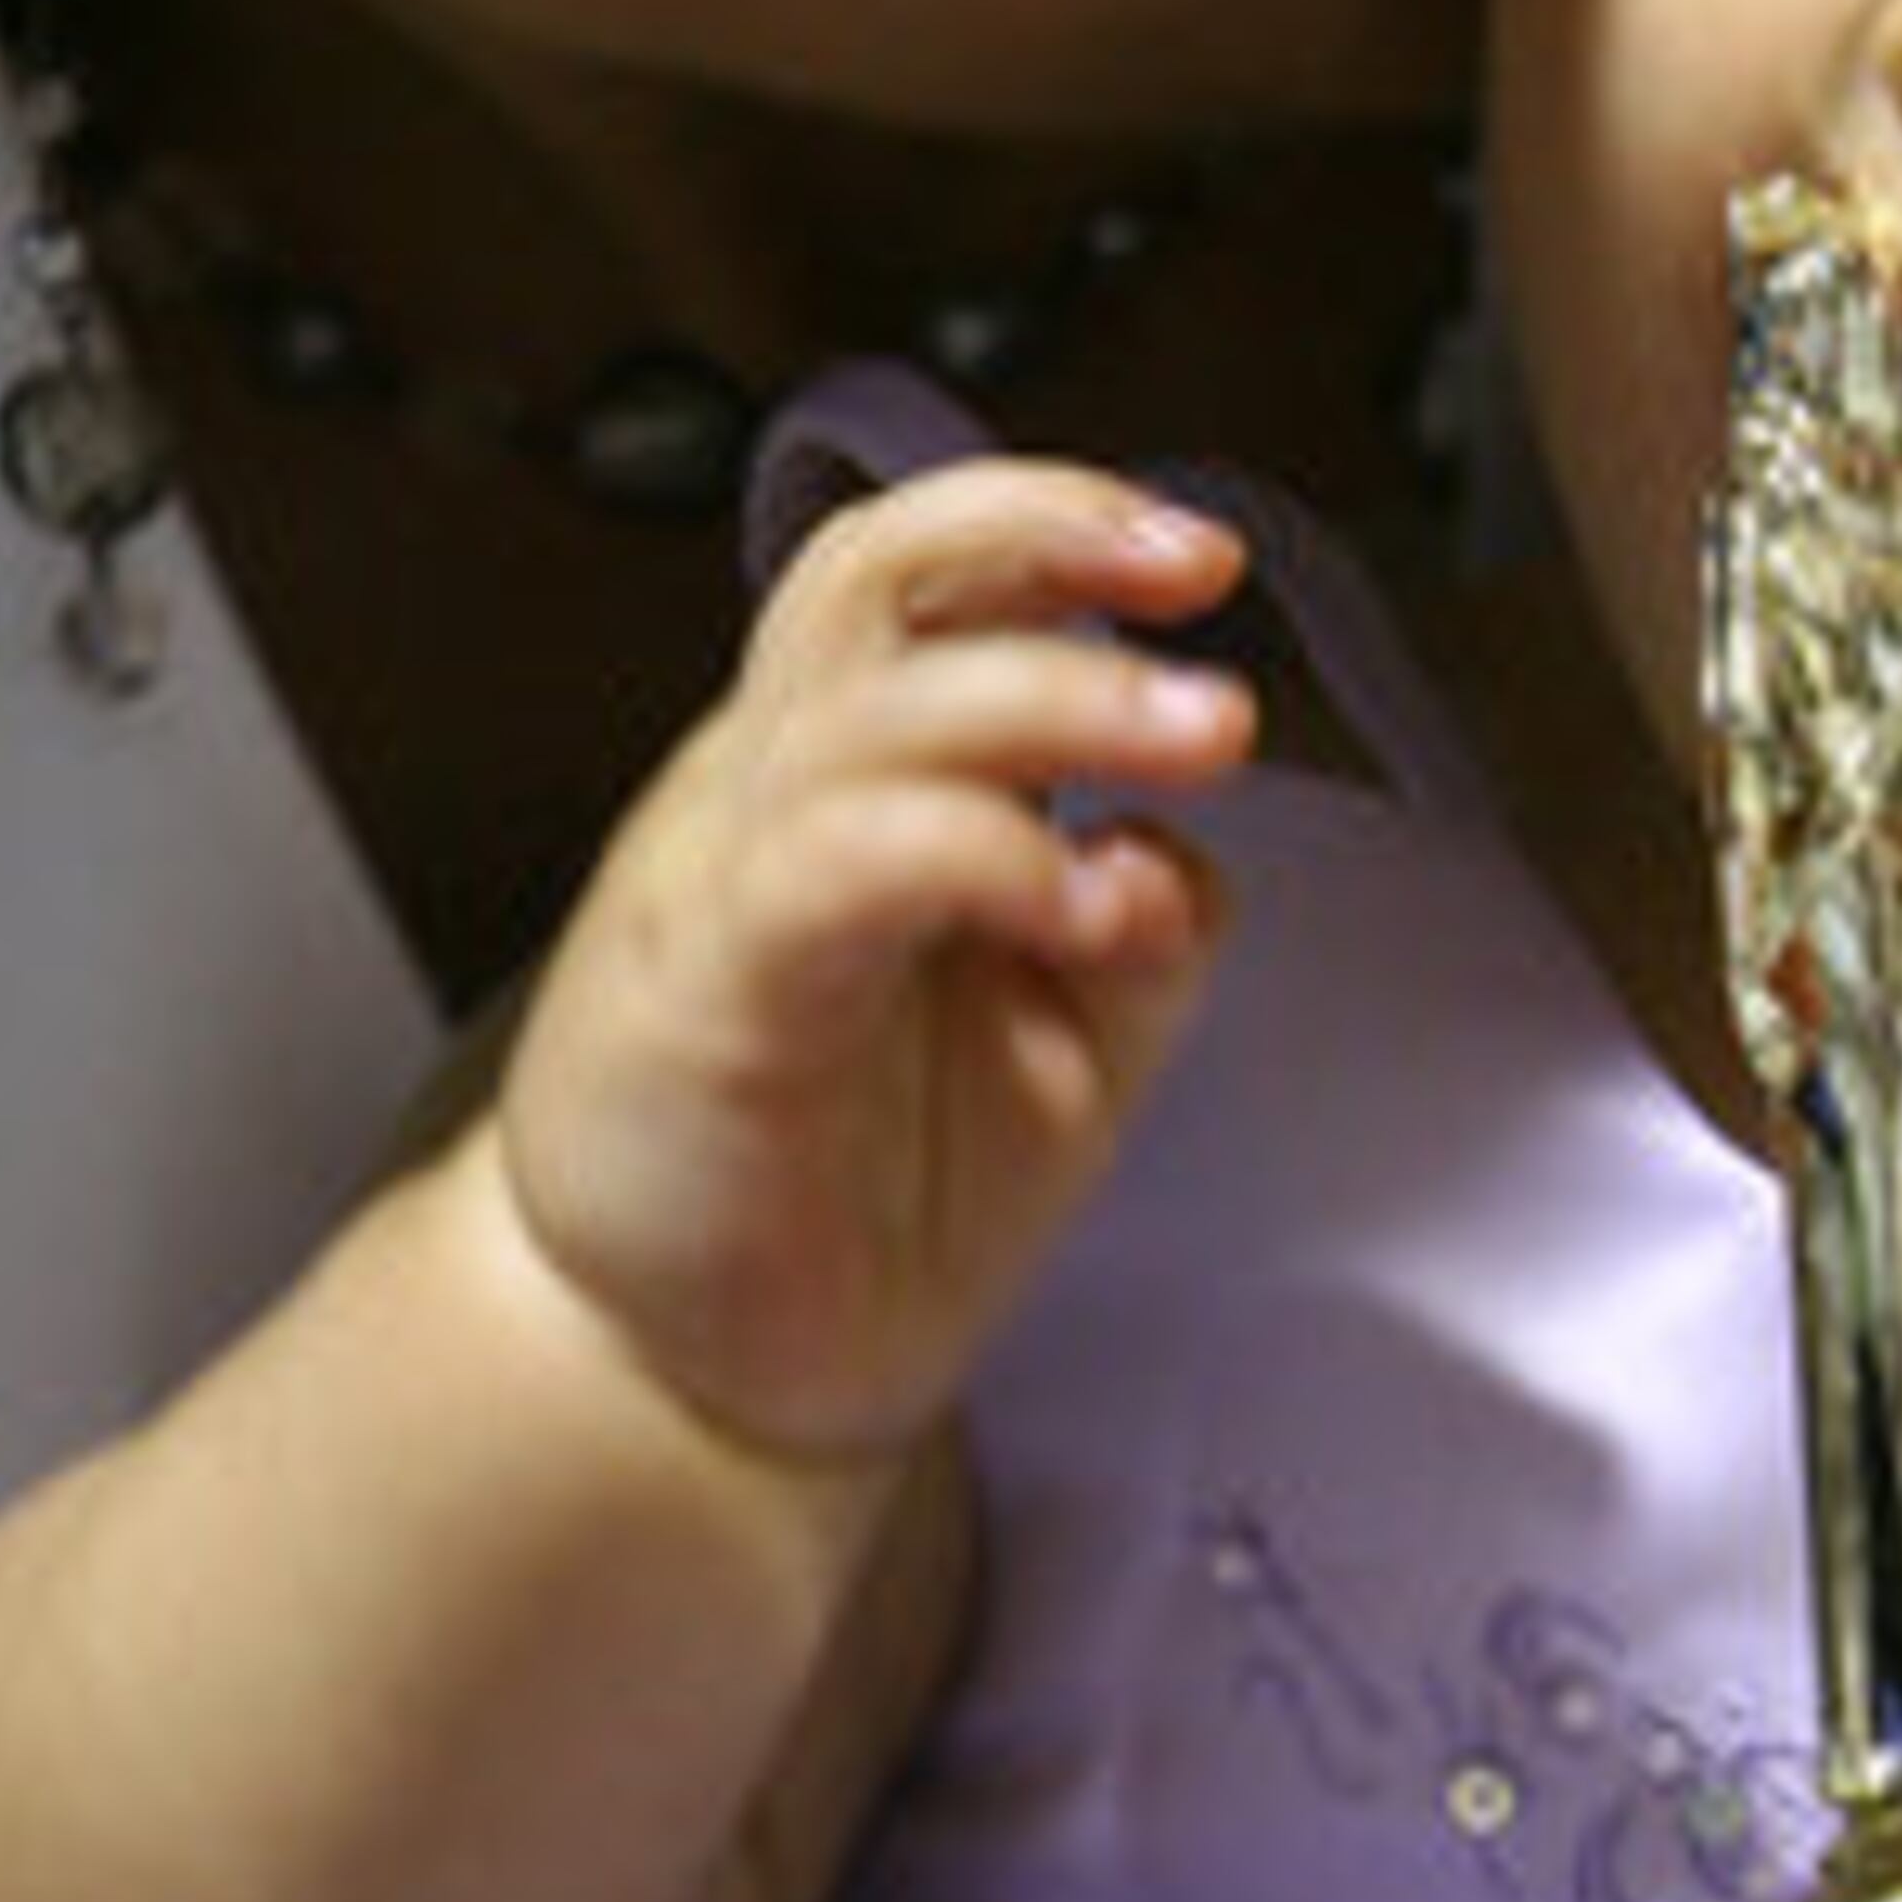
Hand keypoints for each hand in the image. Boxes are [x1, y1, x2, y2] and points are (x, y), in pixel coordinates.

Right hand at [493, 458, 1253, 1461]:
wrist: (694, 1375)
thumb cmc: (864, 1194)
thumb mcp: (1064, 1044)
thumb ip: (1134, 932)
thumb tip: (1185, 846)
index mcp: (846, 775)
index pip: (923, 577)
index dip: (1053, 527)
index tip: (1196, 560)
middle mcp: (774, 795)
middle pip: (870, 575)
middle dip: (1047, 533)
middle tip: (1200, 579)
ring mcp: (730, 884)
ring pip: (872, 708)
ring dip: (1063, 695)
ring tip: (1208, 734)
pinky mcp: (715, 993)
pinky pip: (837, 862)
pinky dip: (982, 850)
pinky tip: (1085, 897)